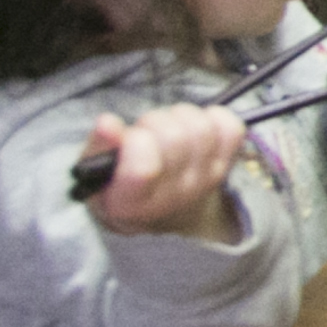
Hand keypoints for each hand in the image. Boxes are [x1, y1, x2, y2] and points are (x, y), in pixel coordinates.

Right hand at [79, 104, 245, 238]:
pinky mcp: (227, 165)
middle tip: (144, 132)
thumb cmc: (122, 188)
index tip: (128, 138)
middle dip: (153, 121)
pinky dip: (212, 117)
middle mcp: (173, 197)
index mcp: (132, 204)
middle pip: (173, 137)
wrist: (164, 211)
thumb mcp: (96, 176)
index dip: (135, 141)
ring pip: (200, 127)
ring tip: (166, 128)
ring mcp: (204, 181)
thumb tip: (106, 122)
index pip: (144, 169)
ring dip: (179, 116)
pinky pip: (230, 126)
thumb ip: (98, 148)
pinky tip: (193, 127)